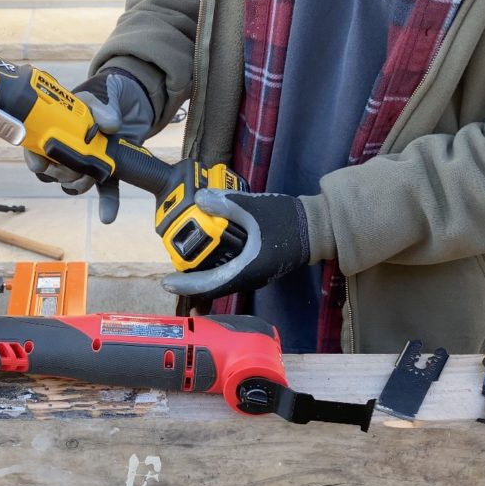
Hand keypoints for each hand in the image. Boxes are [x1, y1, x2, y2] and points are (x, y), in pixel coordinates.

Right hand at [23, 68, 153, 223]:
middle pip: (51, 172)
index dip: (36, 160)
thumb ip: (105, 107)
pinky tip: (108, 216)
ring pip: (71, 183)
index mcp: (58, 127)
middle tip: (72, 167)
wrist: (133, 102)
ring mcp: (86, 161)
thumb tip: (109, 125)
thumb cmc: (108, 93)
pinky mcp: (106, 170)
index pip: (35, 149)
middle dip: (60, 174)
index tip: (41, 164)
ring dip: (78, 184)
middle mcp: (67, 148)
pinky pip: (104, 191)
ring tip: (91, 177)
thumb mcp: (104, 94)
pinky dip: (107, 204)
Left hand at [162, 189, 310, 298]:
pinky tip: (207, 254)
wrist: (318, 228)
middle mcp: (248, 278)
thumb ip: (228, 204)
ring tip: (185, 263)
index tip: (167, 282)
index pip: (210, 285)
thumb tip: (201, 199)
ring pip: (221, 281)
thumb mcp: (256, 209)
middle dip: (190, 281)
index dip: (186, 285)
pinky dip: (215, 267)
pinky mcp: (256, 267)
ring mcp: (253, 274)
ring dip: (202, 275)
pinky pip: (230, 273)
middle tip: (172, 269)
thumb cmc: (290, 222)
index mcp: (247, 269)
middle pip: (212, 287)